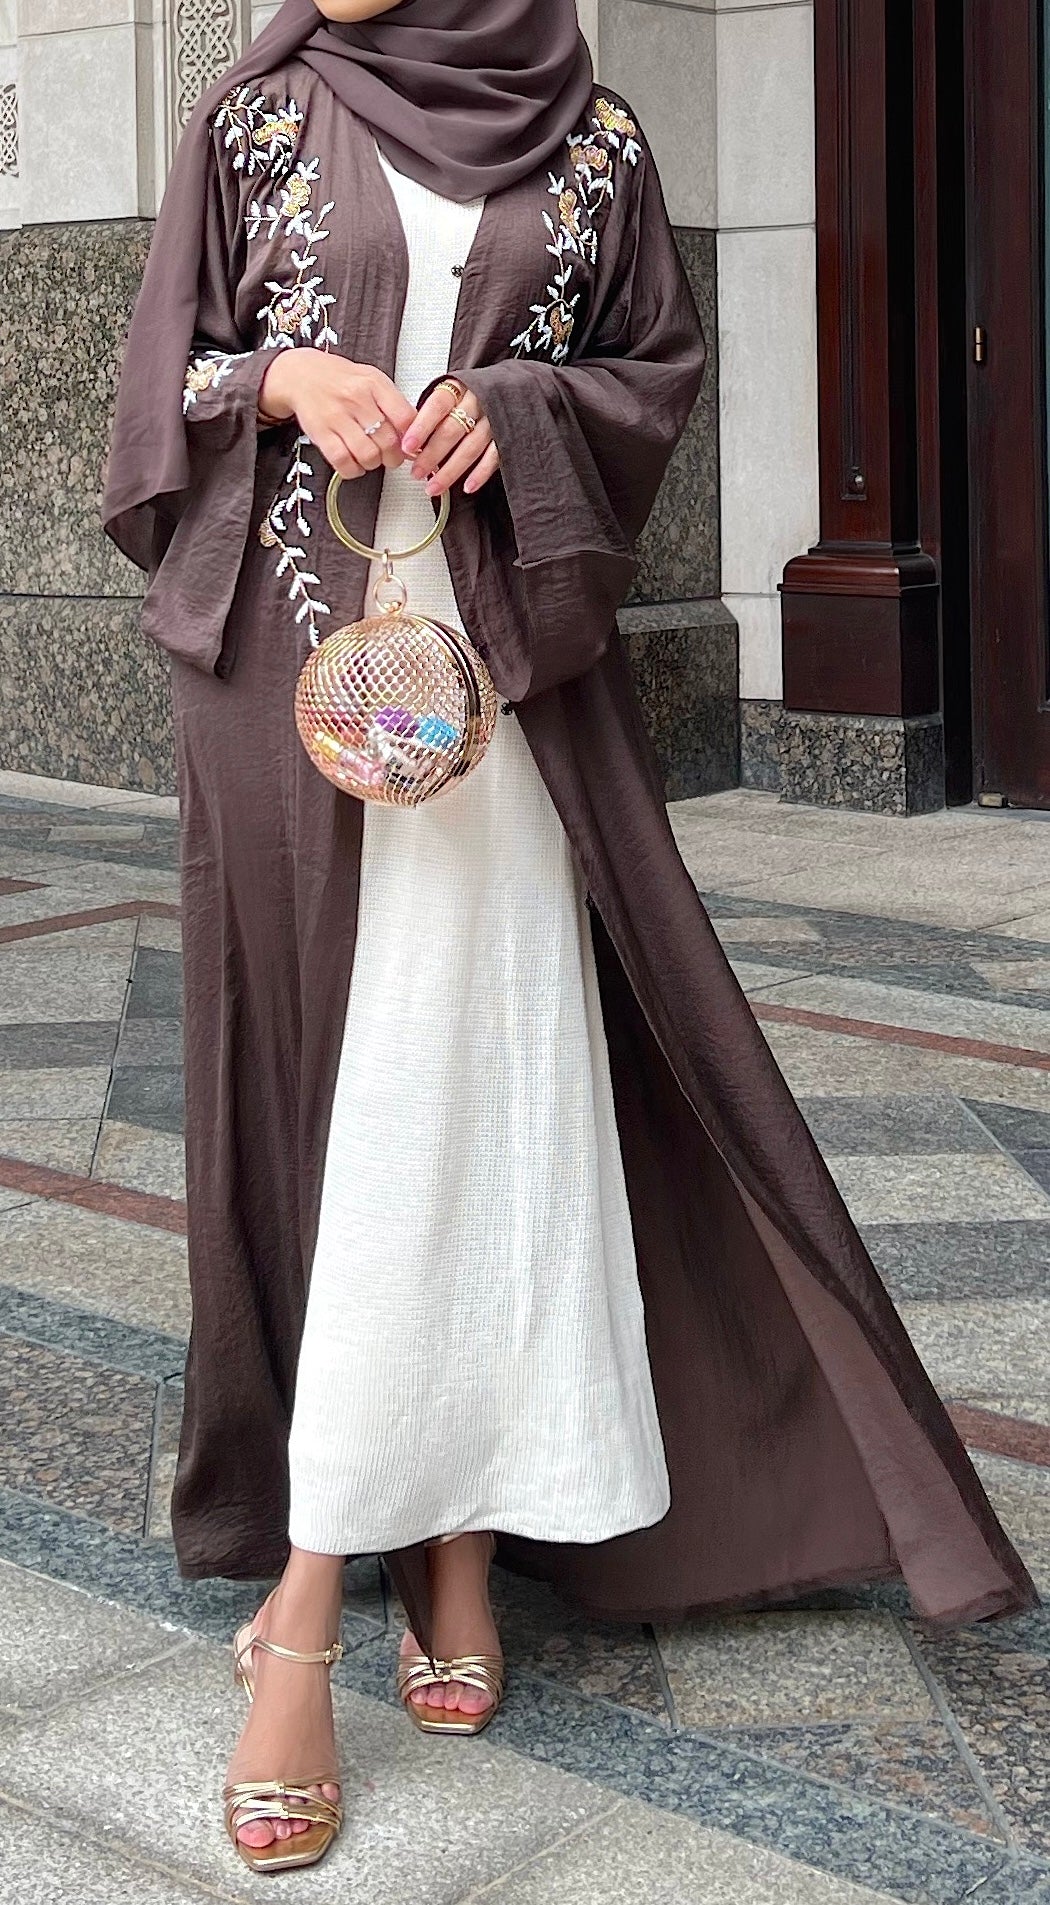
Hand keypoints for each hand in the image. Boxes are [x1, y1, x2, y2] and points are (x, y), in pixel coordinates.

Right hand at [258, 350, 416, 478]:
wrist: (302, 375)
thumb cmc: (341, 380)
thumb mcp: (372, 381)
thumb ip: (393, 405)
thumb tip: (413, 438)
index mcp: (374, 384)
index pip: (405, 417)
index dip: (413, 438)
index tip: (411, 445)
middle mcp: (356, 398)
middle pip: (388, 442)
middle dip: (394, 457)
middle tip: (391, 457)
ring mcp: (337, 416)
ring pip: (368, 455)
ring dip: (374, 464)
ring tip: (371, 458)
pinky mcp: (321, 433)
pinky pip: (343, 462)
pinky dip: (353, 470)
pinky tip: (354, 463)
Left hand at [400, 380, 500, 498]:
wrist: (513, 388)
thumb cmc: (474, 396)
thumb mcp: (452, 393)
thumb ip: (434, 412)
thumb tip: (408, 437)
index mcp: (460, 387)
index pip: (438, 405)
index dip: (422, 426)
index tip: (408, 446)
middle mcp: (478, 401)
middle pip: (452, 430)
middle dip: (431, 455)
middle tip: (417, 472)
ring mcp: (495, 419)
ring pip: (471, 447)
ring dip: (450, 471)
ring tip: (434, 486)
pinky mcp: (508, 436)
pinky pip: (494, 457)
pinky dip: (480, 473)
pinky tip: (467, 487)